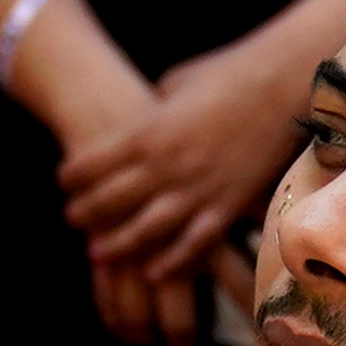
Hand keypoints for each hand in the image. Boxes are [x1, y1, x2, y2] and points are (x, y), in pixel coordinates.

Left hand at [58, 36, 308, 307]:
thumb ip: (155, 111)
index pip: (93, 162)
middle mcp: (167, 165)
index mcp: (148, 131)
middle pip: (111, 200)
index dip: (72, 176)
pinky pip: (194, 242)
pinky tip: (152, 272)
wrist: (281, 82)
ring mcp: (197, 188)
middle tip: (73, 218)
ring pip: (145, 229)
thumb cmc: (228, 73)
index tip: (65, 182)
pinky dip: (172, 261)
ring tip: (97, 254)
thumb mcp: (176, 84)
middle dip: (86, 212)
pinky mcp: (228, 204)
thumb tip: (146, 120)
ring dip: (117, 244)